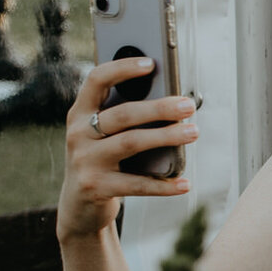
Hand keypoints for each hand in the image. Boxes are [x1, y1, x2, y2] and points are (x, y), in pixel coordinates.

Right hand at [56, 59, 195, 242]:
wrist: (78, 207)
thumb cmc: (102, 160)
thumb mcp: (104, 136)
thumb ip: (125, 117)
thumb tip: (173, 100)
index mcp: (80, 113)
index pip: (96, 80)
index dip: (122, 68)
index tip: (151, 63)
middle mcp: (78, 134)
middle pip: (123, 114)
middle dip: (159, 108)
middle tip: (189, 105)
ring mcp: (85, 161)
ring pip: (131, 143)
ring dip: (166, 137)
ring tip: (193, 132)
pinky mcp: (96, 188)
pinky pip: (136, 184)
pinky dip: (163, 185)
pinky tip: (185, 183)